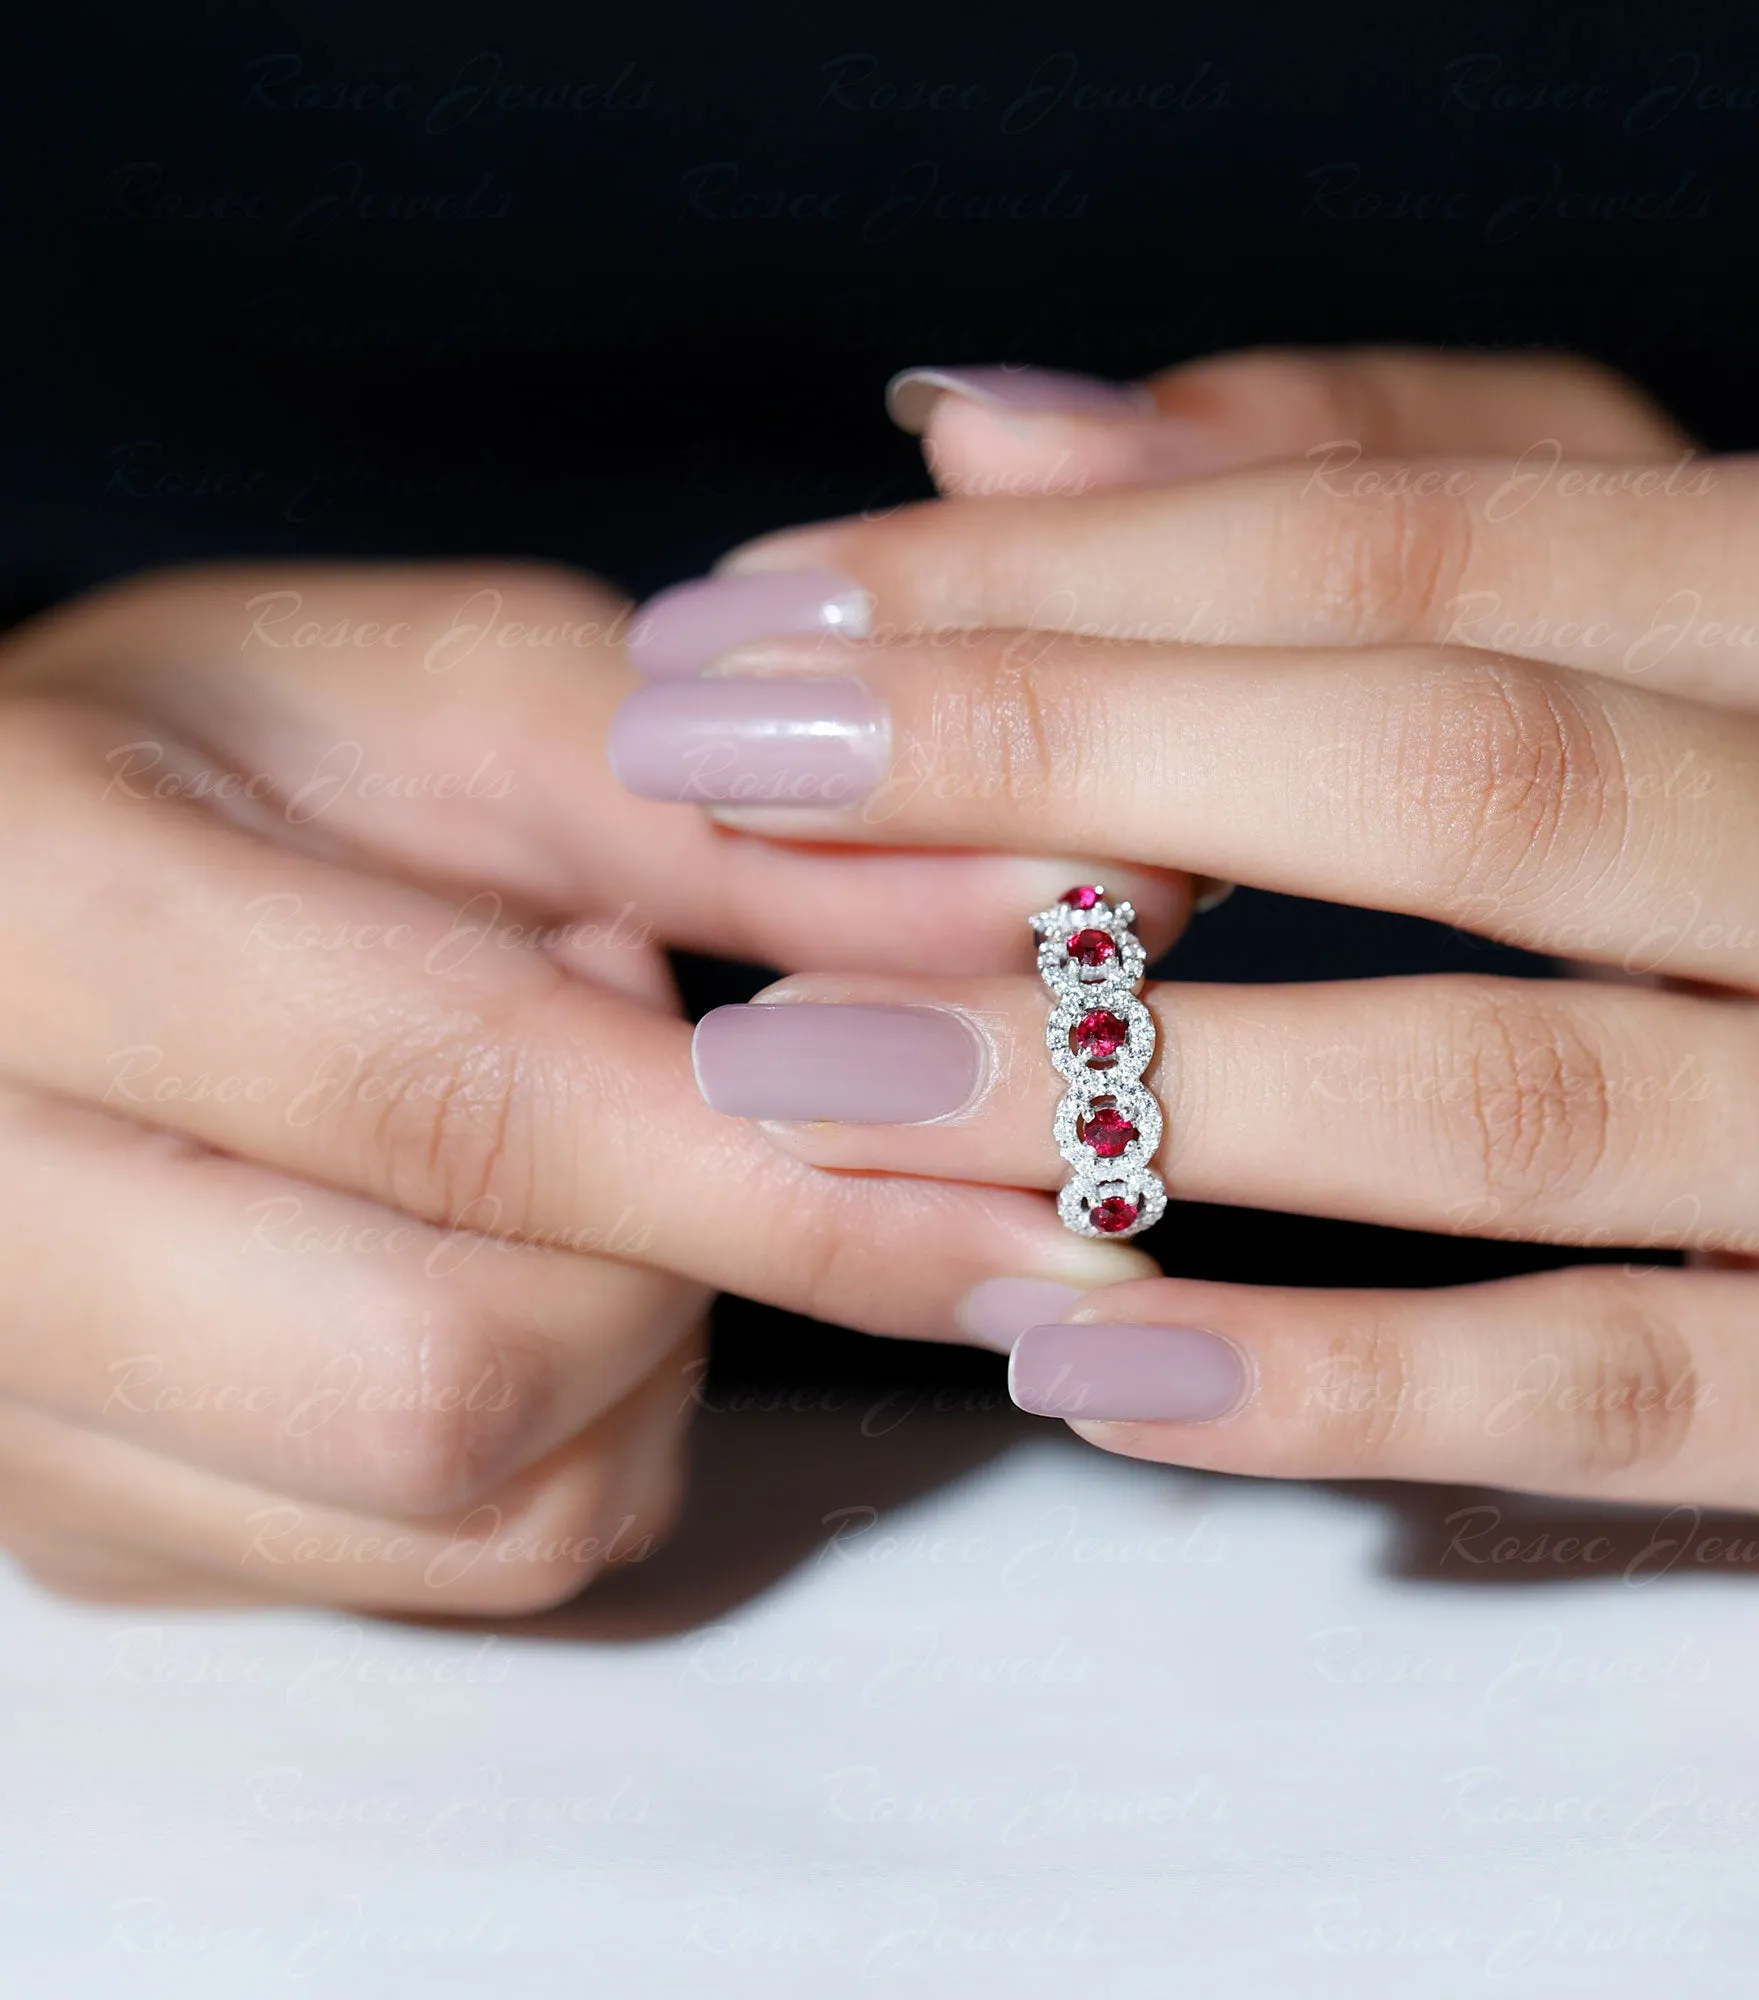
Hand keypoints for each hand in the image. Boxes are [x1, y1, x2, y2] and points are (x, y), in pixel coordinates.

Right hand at [0, 564, 1174, 1609]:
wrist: (1, 903)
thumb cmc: (209, 752)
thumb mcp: (446, 701)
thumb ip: (736, 818)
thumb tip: (1056, 913)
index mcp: (25, 921)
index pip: (457, 1112)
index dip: (784, 1171)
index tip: (1048, 1203)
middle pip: (454, 1380)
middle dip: (697, 1259)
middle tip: (733, 1104)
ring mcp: (16, 1420)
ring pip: (483, 1506)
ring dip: (651, 1340)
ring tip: (593, 1155)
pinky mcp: (94, 1531)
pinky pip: (452, 1557)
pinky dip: (585, 1421)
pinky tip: (525, 1258)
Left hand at [613, 347, 1758, 1553]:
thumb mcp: (1709, 599)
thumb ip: (1376, 478)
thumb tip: (998, 423)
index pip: (1404, 538)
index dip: (1055, 577)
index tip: (766, 618)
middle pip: (1450, 772)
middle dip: (1043, 766)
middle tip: (714, 785)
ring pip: (1503, 1097)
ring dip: (1112, 1091)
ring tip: (799, 1075)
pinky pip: (1602, 1394)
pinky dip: (1323, 1381)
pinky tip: (1067, 1352)